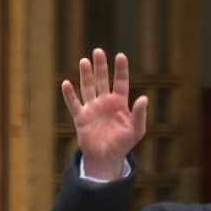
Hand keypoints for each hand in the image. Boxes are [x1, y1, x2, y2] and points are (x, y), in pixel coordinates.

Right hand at [61, 48, 147, 179]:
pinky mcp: (81, 118)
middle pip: (102, 80)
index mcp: (120, 103)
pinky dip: (69, 94)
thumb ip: (140, 114)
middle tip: (98, 51)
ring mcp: (92, 109)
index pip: (120, 82)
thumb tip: (144, 98)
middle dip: (100, 66)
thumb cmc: (123, 144)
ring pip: (88, 88)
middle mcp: (105, 102)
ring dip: (86, 75)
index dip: (120, 70)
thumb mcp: (136, 130)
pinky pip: (74, 104)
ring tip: (84, 61)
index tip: (120, 56)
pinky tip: (66, 83)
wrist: (107, 158)